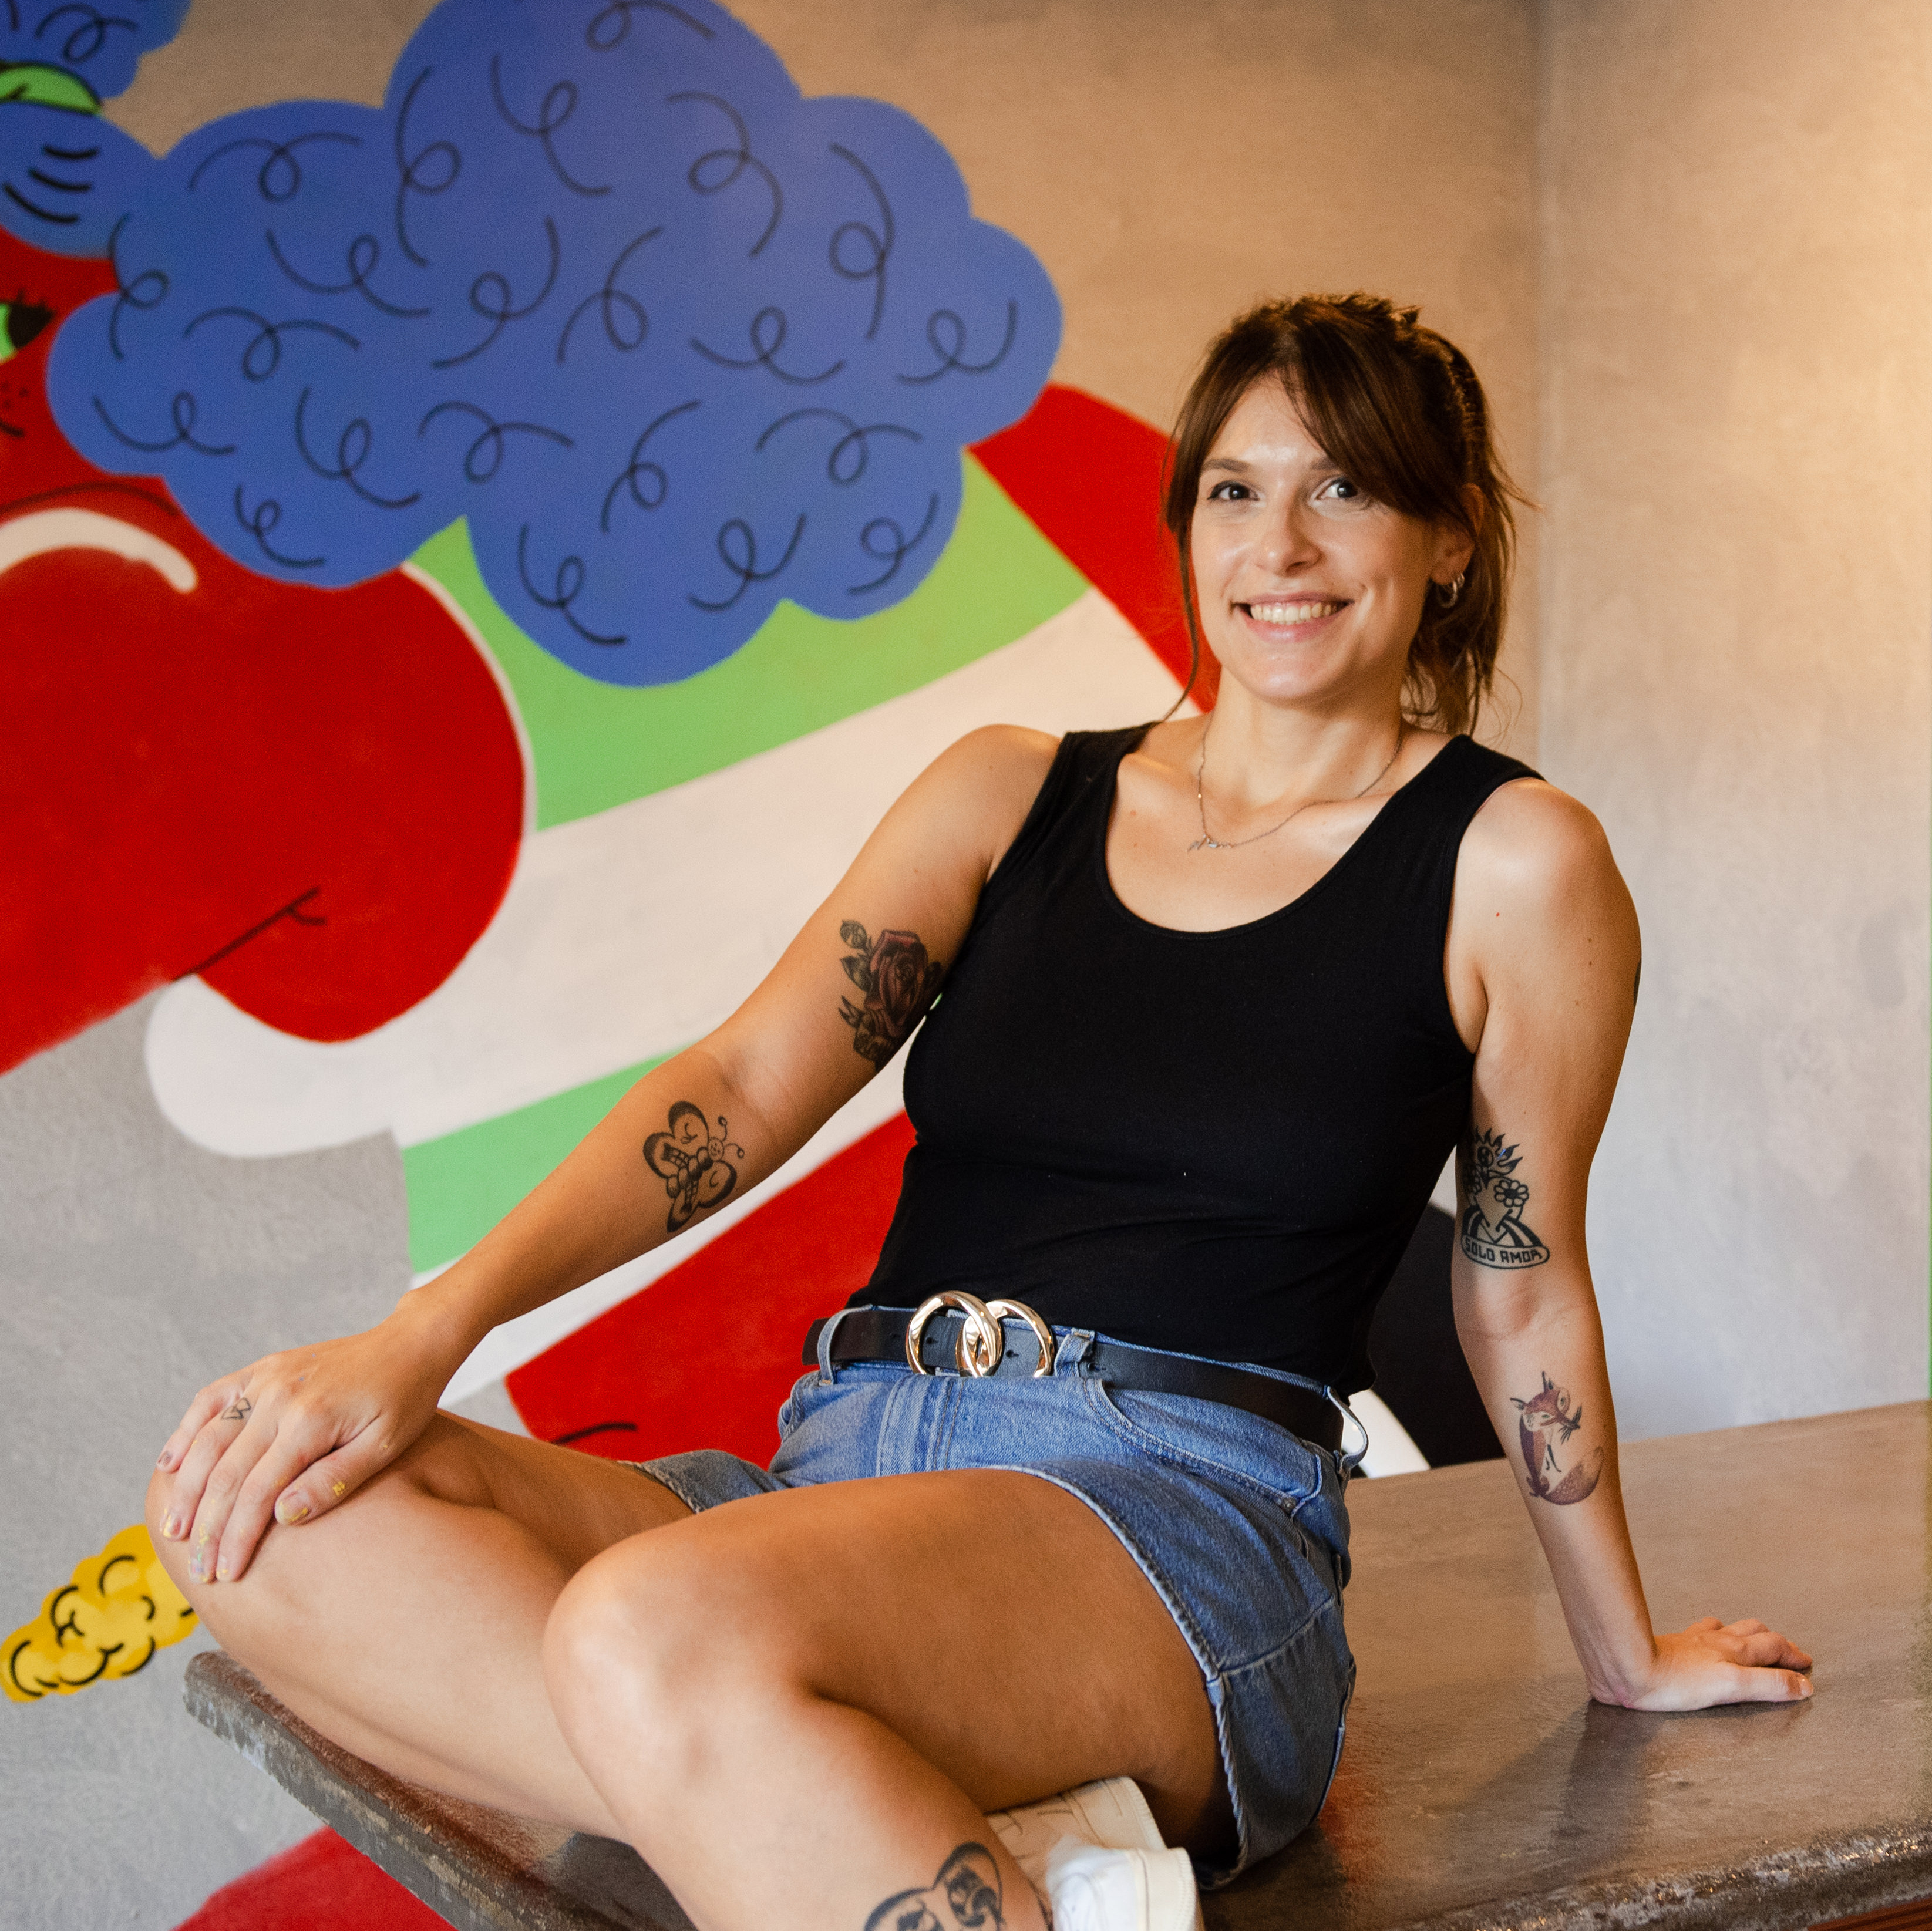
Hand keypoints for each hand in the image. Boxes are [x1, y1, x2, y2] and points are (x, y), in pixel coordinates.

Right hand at [151, 1301, 454, 1585]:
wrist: (410, 1344)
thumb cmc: (403, 1399)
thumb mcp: (384, 1447)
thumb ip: (334, 1481)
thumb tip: (283, 1516)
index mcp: (311, 1420)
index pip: (257, 1492)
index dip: (236, 1537)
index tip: (225, 1574)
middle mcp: (280, 1397)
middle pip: (226, 1473)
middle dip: (207, 1527)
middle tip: (197, 1569)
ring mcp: (267, 1379)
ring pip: (208, 1439)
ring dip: (185, 1488)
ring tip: (174, 1530)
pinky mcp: (262, 1368)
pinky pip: (211, 1399)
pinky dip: (185, 1432)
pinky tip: (168, 1465)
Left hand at [1605, 1616, 1813, 1709]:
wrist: (1631, 1668)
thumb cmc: (1679, 1681)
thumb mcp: (1733, 1686)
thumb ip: (1769, 1685)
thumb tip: (1803, 1685)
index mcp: (1735, 1651)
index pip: (1774, 1647)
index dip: (1793, 1657)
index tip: (1807, 1666)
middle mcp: (1718, 1640)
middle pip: (1756, 1633)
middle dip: (1777, 1643)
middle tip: (1790, 1653)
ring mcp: (1696, 1639)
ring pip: (1731, 1628)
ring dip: (1749, 1633)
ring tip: (1756, 1639)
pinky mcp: (1676, 1643)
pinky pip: (1703, 1631)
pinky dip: (1718, 1632)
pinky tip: (1710, 1635)